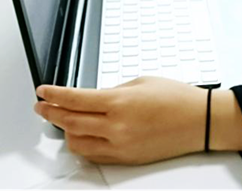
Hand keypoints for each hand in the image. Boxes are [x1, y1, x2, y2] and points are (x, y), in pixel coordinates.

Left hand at [34, 77, 207, 164]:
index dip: (54, 95)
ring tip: (61, 120)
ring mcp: (120, 146)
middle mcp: (117, 127)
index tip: (43, 91)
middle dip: (51, 112)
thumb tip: (93, 98)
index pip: (75, 99)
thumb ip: (113, 91)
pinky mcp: (126, 158)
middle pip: (70, 121)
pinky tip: (80, 136)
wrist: (199, 121)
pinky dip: (82, 144)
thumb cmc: (178, 98)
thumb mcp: (141, 82)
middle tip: (42, 106)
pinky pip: (93, 155)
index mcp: (120, 103)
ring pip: (77, 142)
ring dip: (65, 130)